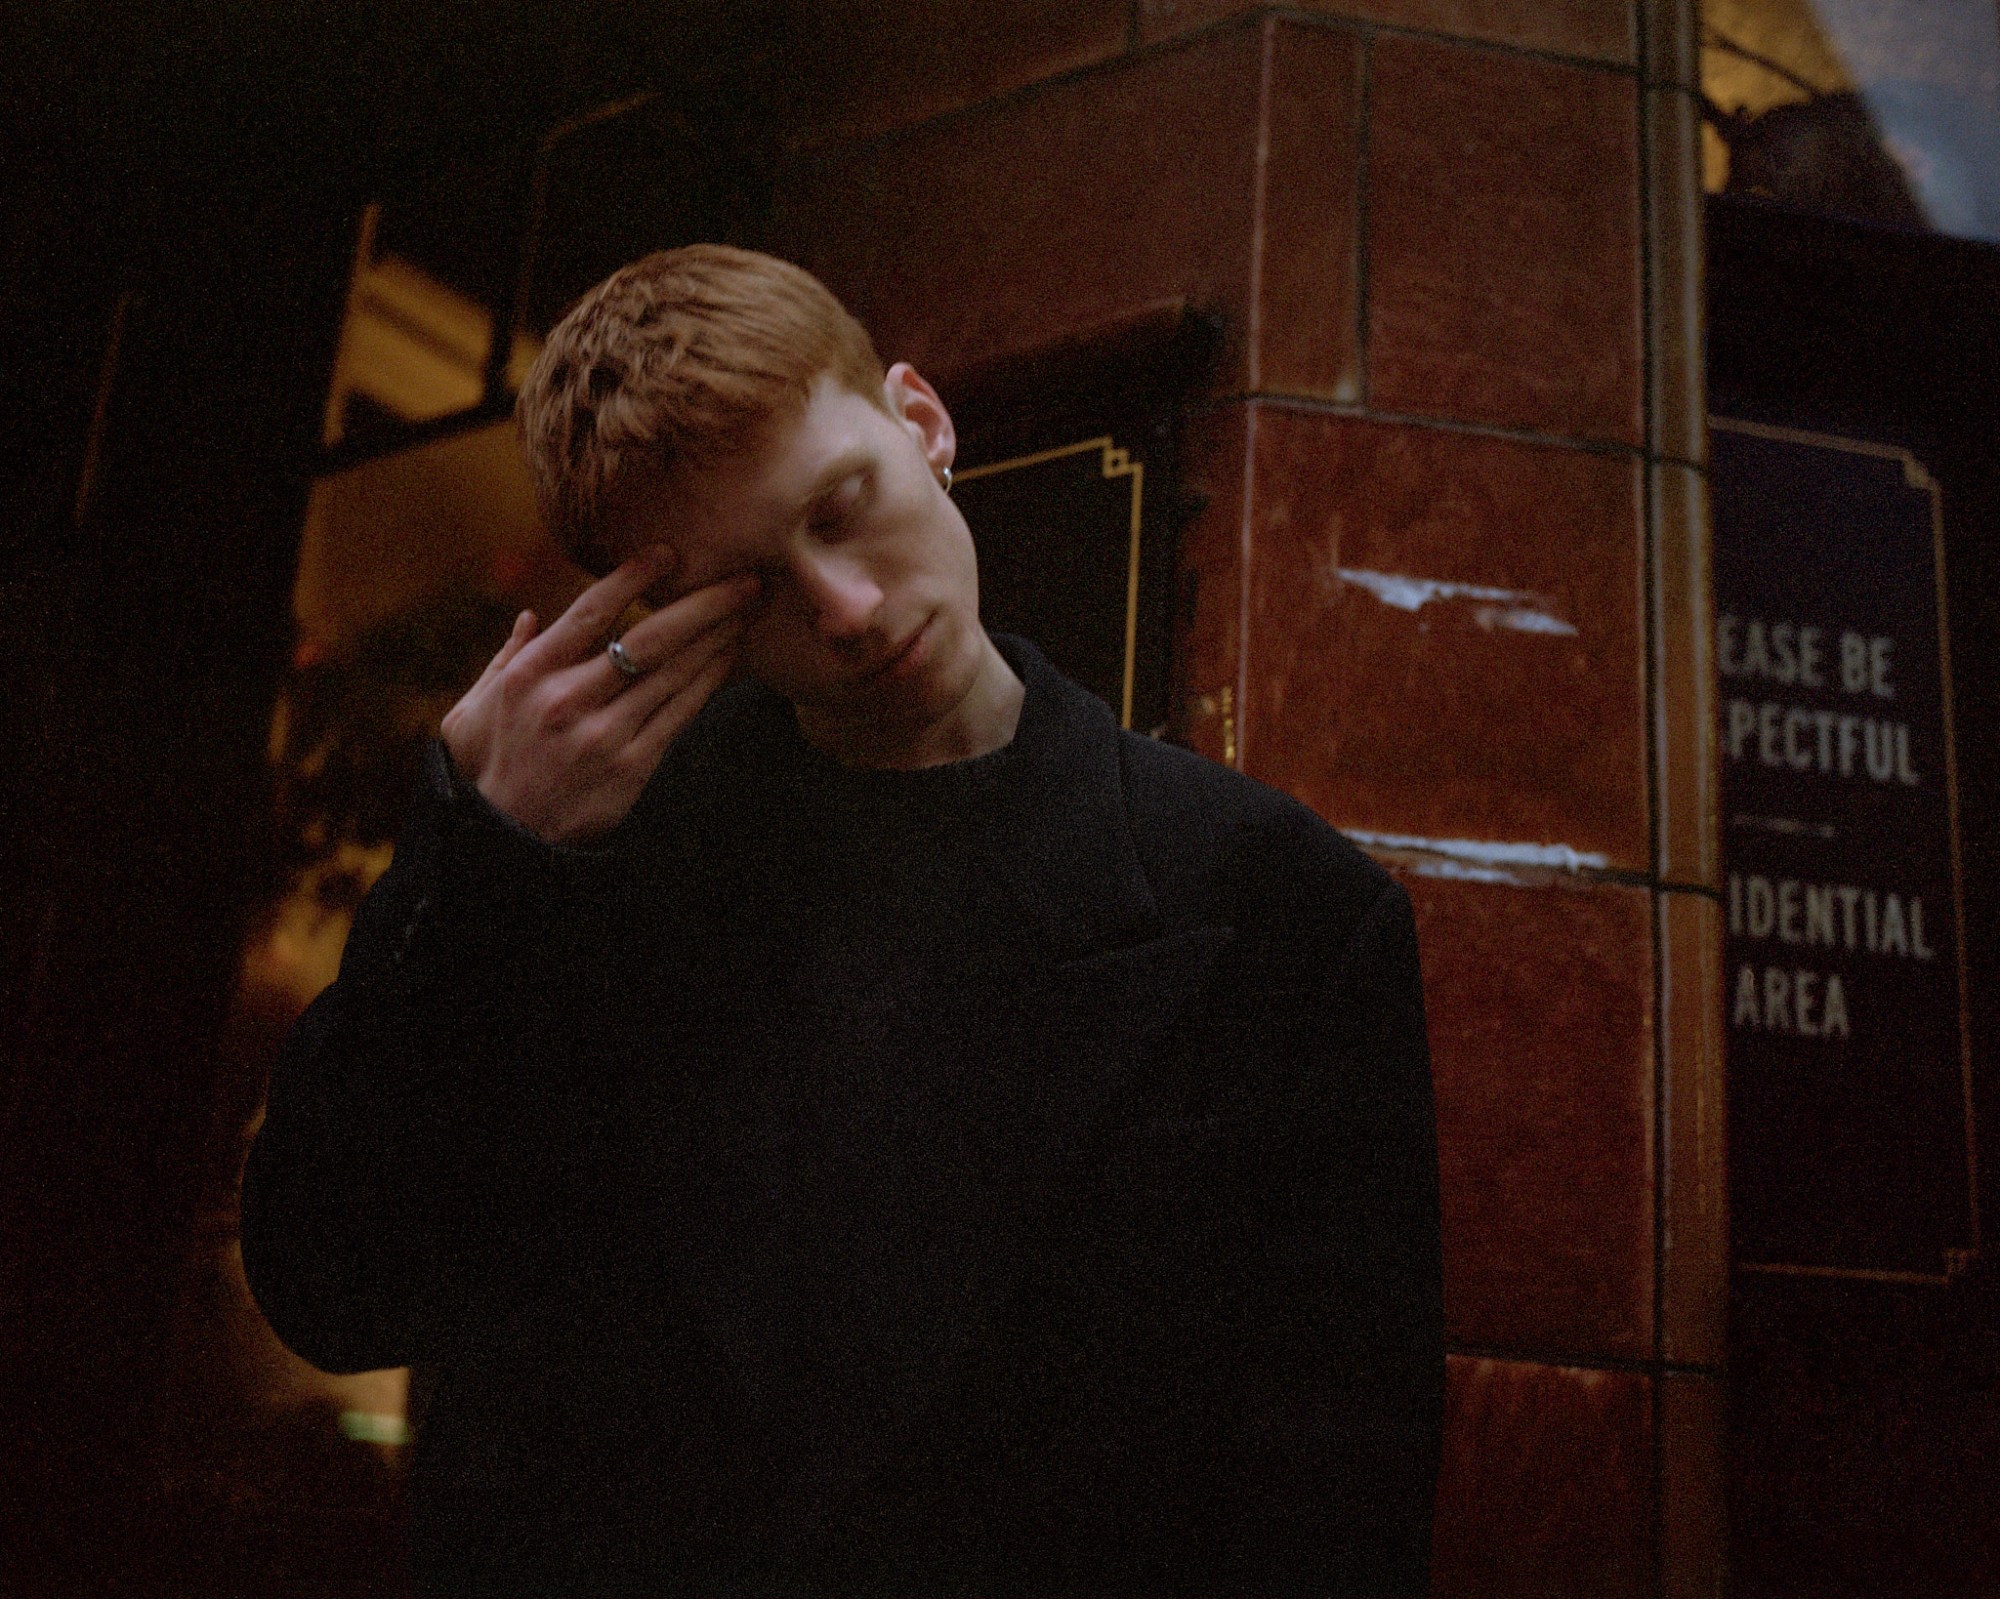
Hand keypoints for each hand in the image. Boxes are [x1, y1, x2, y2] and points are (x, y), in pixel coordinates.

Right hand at [440, 546, 761, 842]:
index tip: (668, 553)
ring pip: (673, 673)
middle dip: (703, 603)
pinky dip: (708, 682)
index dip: (633, 578)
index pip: (591, 611)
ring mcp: (604, 734)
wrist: (504, 841)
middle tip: (744, 577)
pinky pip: (679, 714)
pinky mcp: (631, 768)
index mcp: (531, 674)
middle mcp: (569, 699)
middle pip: (649, 637)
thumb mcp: (472, 708)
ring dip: (716, 637)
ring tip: (748, 609)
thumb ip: (505, 658)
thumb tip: (530, 616)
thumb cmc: (487, 768)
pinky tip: (730, 657)